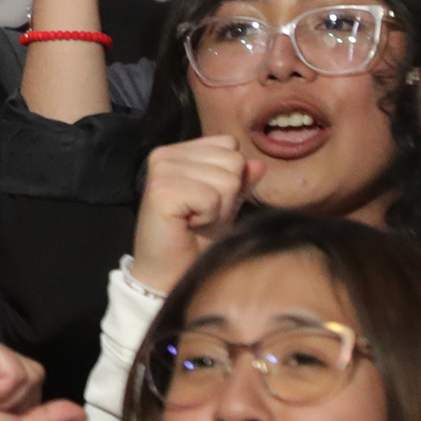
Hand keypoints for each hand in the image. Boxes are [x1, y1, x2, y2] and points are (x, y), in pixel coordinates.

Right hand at [132, 135, 263, 295]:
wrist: (170, 275)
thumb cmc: (196, 241)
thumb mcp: (225, 207)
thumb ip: (240, 183)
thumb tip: (259, 164)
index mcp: (179, 152)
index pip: (229, 145)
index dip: (230, 179)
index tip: (208, 202)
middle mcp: (166, 154)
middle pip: (233, 161)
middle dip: (228, 195)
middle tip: (202, 215)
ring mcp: (162, 169)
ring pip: (226, 179)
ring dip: (219, 208)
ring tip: (195, 220)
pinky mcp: (161, 189)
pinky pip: (211, 197)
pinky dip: (208, 217)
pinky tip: (188, 225)